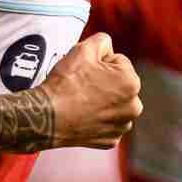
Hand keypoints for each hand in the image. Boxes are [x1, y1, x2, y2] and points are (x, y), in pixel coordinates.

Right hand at [38, 33, 142, 149]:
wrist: (47, 116)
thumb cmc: (66, 82)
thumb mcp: (84, 48)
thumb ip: (103, 40)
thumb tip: (108, 48)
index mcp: (132, 82)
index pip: (118, 62)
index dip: (99, 63)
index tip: (85, 71)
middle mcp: (134, 107)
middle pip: (119, 85)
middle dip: (105, 82)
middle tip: (82, 86)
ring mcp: (122, 126)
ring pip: (114, 105)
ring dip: (103, 101)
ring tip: (81, 101)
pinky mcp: (111, 141)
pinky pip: (107, 124)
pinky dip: (97, 120)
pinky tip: (82, 116)